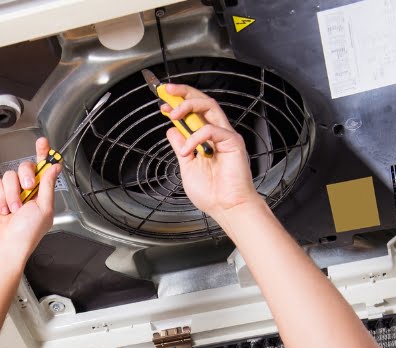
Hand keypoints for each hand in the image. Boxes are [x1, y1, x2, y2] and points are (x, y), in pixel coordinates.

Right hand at [0, 137, 59, 270]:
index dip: (43, 154)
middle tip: (27, 188)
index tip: (43, 143)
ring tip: (13, 209)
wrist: (4, 248)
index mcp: (42, 195)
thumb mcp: (45, 209)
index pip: (43, 169)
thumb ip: (48, 185)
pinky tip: (2, 209)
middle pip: (25, 168)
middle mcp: (26, 193)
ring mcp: (10, 195)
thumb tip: (54, 168)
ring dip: (11, 193)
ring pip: (9, 176)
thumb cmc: (26, 236)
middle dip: (25, 176)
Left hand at [161, 85, 261, 219]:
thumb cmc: (211, 192)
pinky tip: (187, 151)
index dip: (178, 103)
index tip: (162, 103)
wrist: (225, 207)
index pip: (194, 112)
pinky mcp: (232, 142)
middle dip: (183, 93)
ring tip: (173, 114)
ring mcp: (226, 136)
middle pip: (203, 101)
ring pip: (210, 106)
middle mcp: (217, 133)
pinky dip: (194, 138)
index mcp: (207, 138)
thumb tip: (172, 131)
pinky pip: (211, 130)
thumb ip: (180, 147)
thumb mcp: (186, 166)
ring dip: (188, 105)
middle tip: (167, 91)